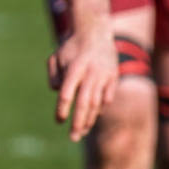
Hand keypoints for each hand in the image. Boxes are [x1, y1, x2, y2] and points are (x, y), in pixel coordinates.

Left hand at [47, 23, 117, 140]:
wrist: (95, 31)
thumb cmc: (71, 47)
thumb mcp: (56, 57)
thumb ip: (54, 75)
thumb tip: (57, 92)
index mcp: (74, 68)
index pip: (67, 94)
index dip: (62, 109)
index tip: (58, 120)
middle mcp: (90, 73)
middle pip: (84, 103)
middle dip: (79, 123)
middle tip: (73, 137)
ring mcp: (104, 76)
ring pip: (97, 103)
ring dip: (90, 119)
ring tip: (82, 131)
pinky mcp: (114, 77)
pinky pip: (107, 98)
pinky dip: (100, 108)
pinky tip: (92, 116)